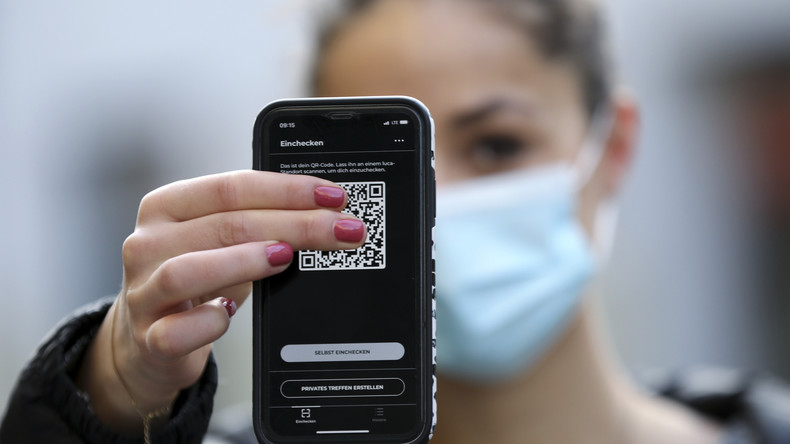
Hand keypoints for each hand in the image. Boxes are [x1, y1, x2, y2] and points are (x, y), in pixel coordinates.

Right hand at [76, 171, 365, 433]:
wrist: (150, 342)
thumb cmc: (197, 284)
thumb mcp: (222, 244)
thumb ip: (260, 225)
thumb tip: (327, 217)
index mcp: (167, 207)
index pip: (231, 187)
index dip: (288, 190)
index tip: (333, 197)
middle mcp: (148, 243)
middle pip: (224, 224)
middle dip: (294, 225)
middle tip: (342, 231)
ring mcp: (143, 292)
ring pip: (188, 270)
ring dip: (245, 260)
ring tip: (287, 258)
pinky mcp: (149, 340)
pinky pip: (177, 331)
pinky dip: (209, 322)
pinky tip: (230, 314)